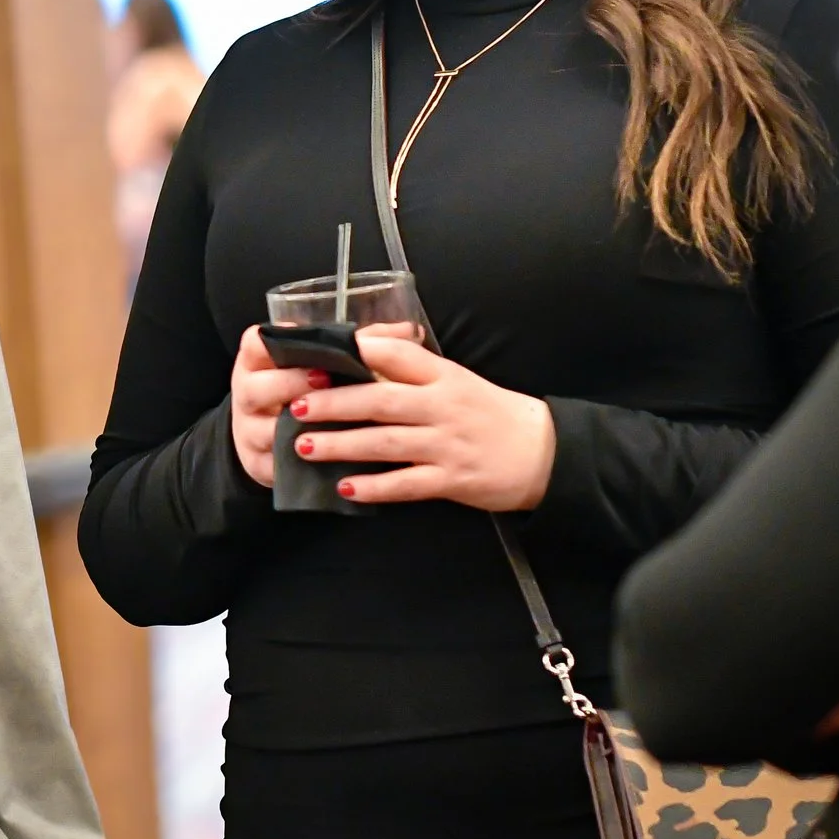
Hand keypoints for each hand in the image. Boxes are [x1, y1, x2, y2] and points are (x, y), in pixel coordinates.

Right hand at [227, 325, 324, 487]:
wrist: (264, 438)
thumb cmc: (296, 392)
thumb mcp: (303, 365)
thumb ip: (340, 347)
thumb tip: (395, 331)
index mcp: (254, 364)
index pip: (254, 343)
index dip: (277, 341)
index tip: (308, 342)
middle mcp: (245, 395)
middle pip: (255, 388)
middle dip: (291, 382)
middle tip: (325, 379)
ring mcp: (248, 432)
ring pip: (265, 431)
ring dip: (298, 427)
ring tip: (333, 422)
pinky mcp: (258, 464)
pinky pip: (277, 465)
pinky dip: (303, 461)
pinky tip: (331, 455)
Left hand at [288, 332, 555, 510]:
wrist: (543, 452)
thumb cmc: (488, 412)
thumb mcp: (454, 379)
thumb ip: (411, 367)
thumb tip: (361, 349)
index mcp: (442, 376)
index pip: (396, 355)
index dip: (356, 352)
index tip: (317, 354)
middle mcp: (442, 406)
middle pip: (380, 401)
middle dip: (334, 404)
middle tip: (296, 407)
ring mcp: (447, 444)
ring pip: (386, 443)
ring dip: (342, 445)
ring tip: (305, 446)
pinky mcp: (453, 480)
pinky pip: (407, 484)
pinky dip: (375, 487)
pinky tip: (345, 488)